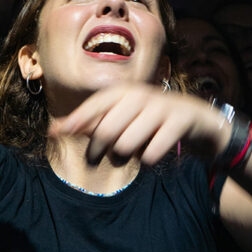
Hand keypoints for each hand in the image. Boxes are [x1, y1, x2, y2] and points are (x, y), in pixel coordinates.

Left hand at [50, 82, 230, 165]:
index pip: (95, 105)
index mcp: (124, 91)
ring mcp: (161, 107)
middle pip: (107, 131)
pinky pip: (151, 153)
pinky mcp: (179, 121)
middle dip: (101, 149)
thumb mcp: (122, 118)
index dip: (77, 120)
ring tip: (134, 151)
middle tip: (104, 156)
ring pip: (126, 145)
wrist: (198, 120)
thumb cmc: (151, 121)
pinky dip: (148, 160)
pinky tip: (154, 153)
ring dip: (127, 156)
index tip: (56, 133)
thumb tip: (53, 129)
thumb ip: (92, 123)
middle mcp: (141, 95)